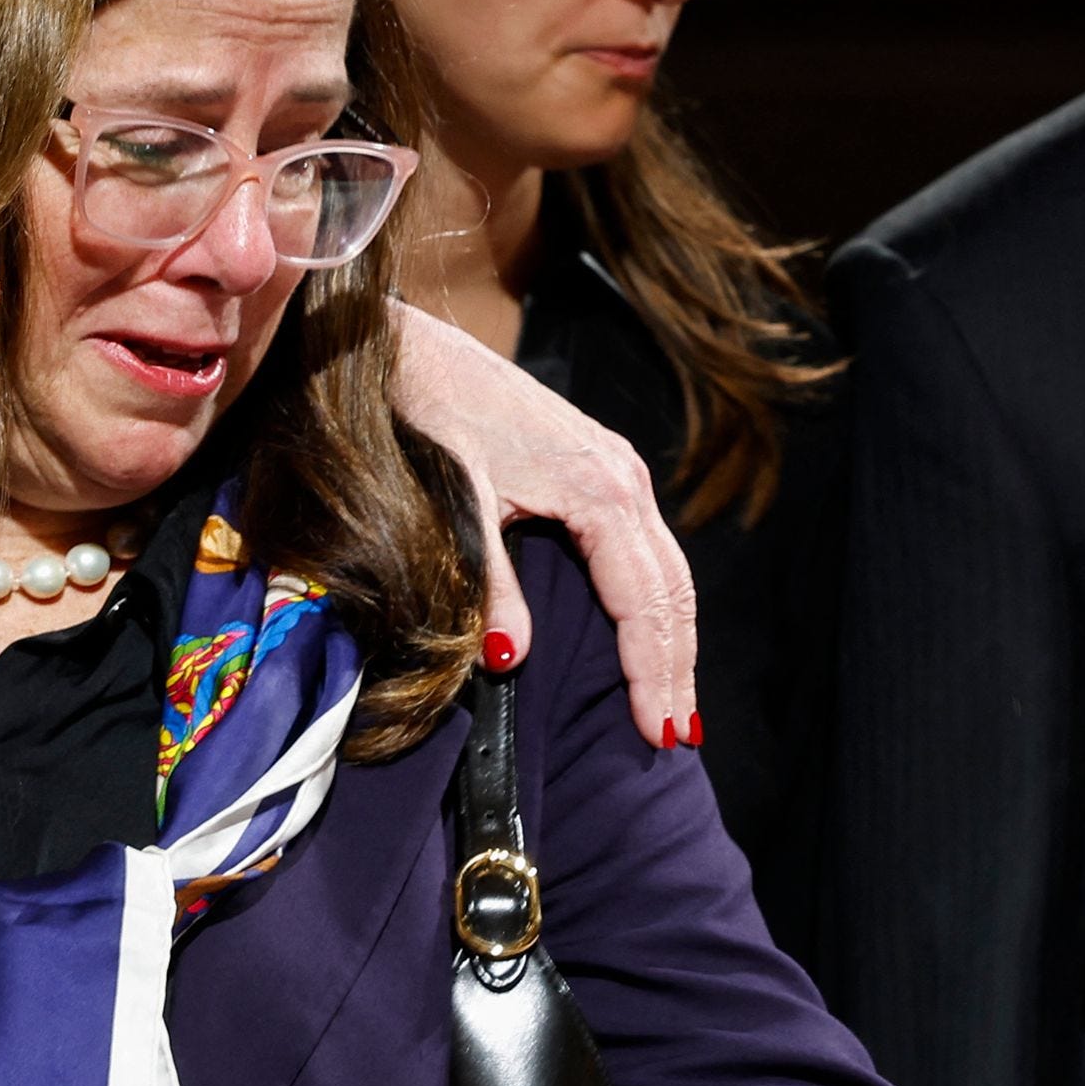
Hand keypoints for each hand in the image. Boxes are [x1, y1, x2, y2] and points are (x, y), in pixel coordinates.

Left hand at [387, 299, 695, 748]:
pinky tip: (647, 641)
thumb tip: (508, 659)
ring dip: (673, 640)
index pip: (646, 601)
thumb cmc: (426, 408)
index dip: (654, 671)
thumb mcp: (456, 499)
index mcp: (600, 488)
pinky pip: (646, 551)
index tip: (659, 734)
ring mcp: (617, 471)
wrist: (407, 344)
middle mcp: (623, 478)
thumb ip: (487, 581)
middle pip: (672, 590)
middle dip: (677, 667)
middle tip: (677, 740)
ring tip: (673, 706)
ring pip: (667, 571)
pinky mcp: (599, 470)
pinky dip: (655, 605)